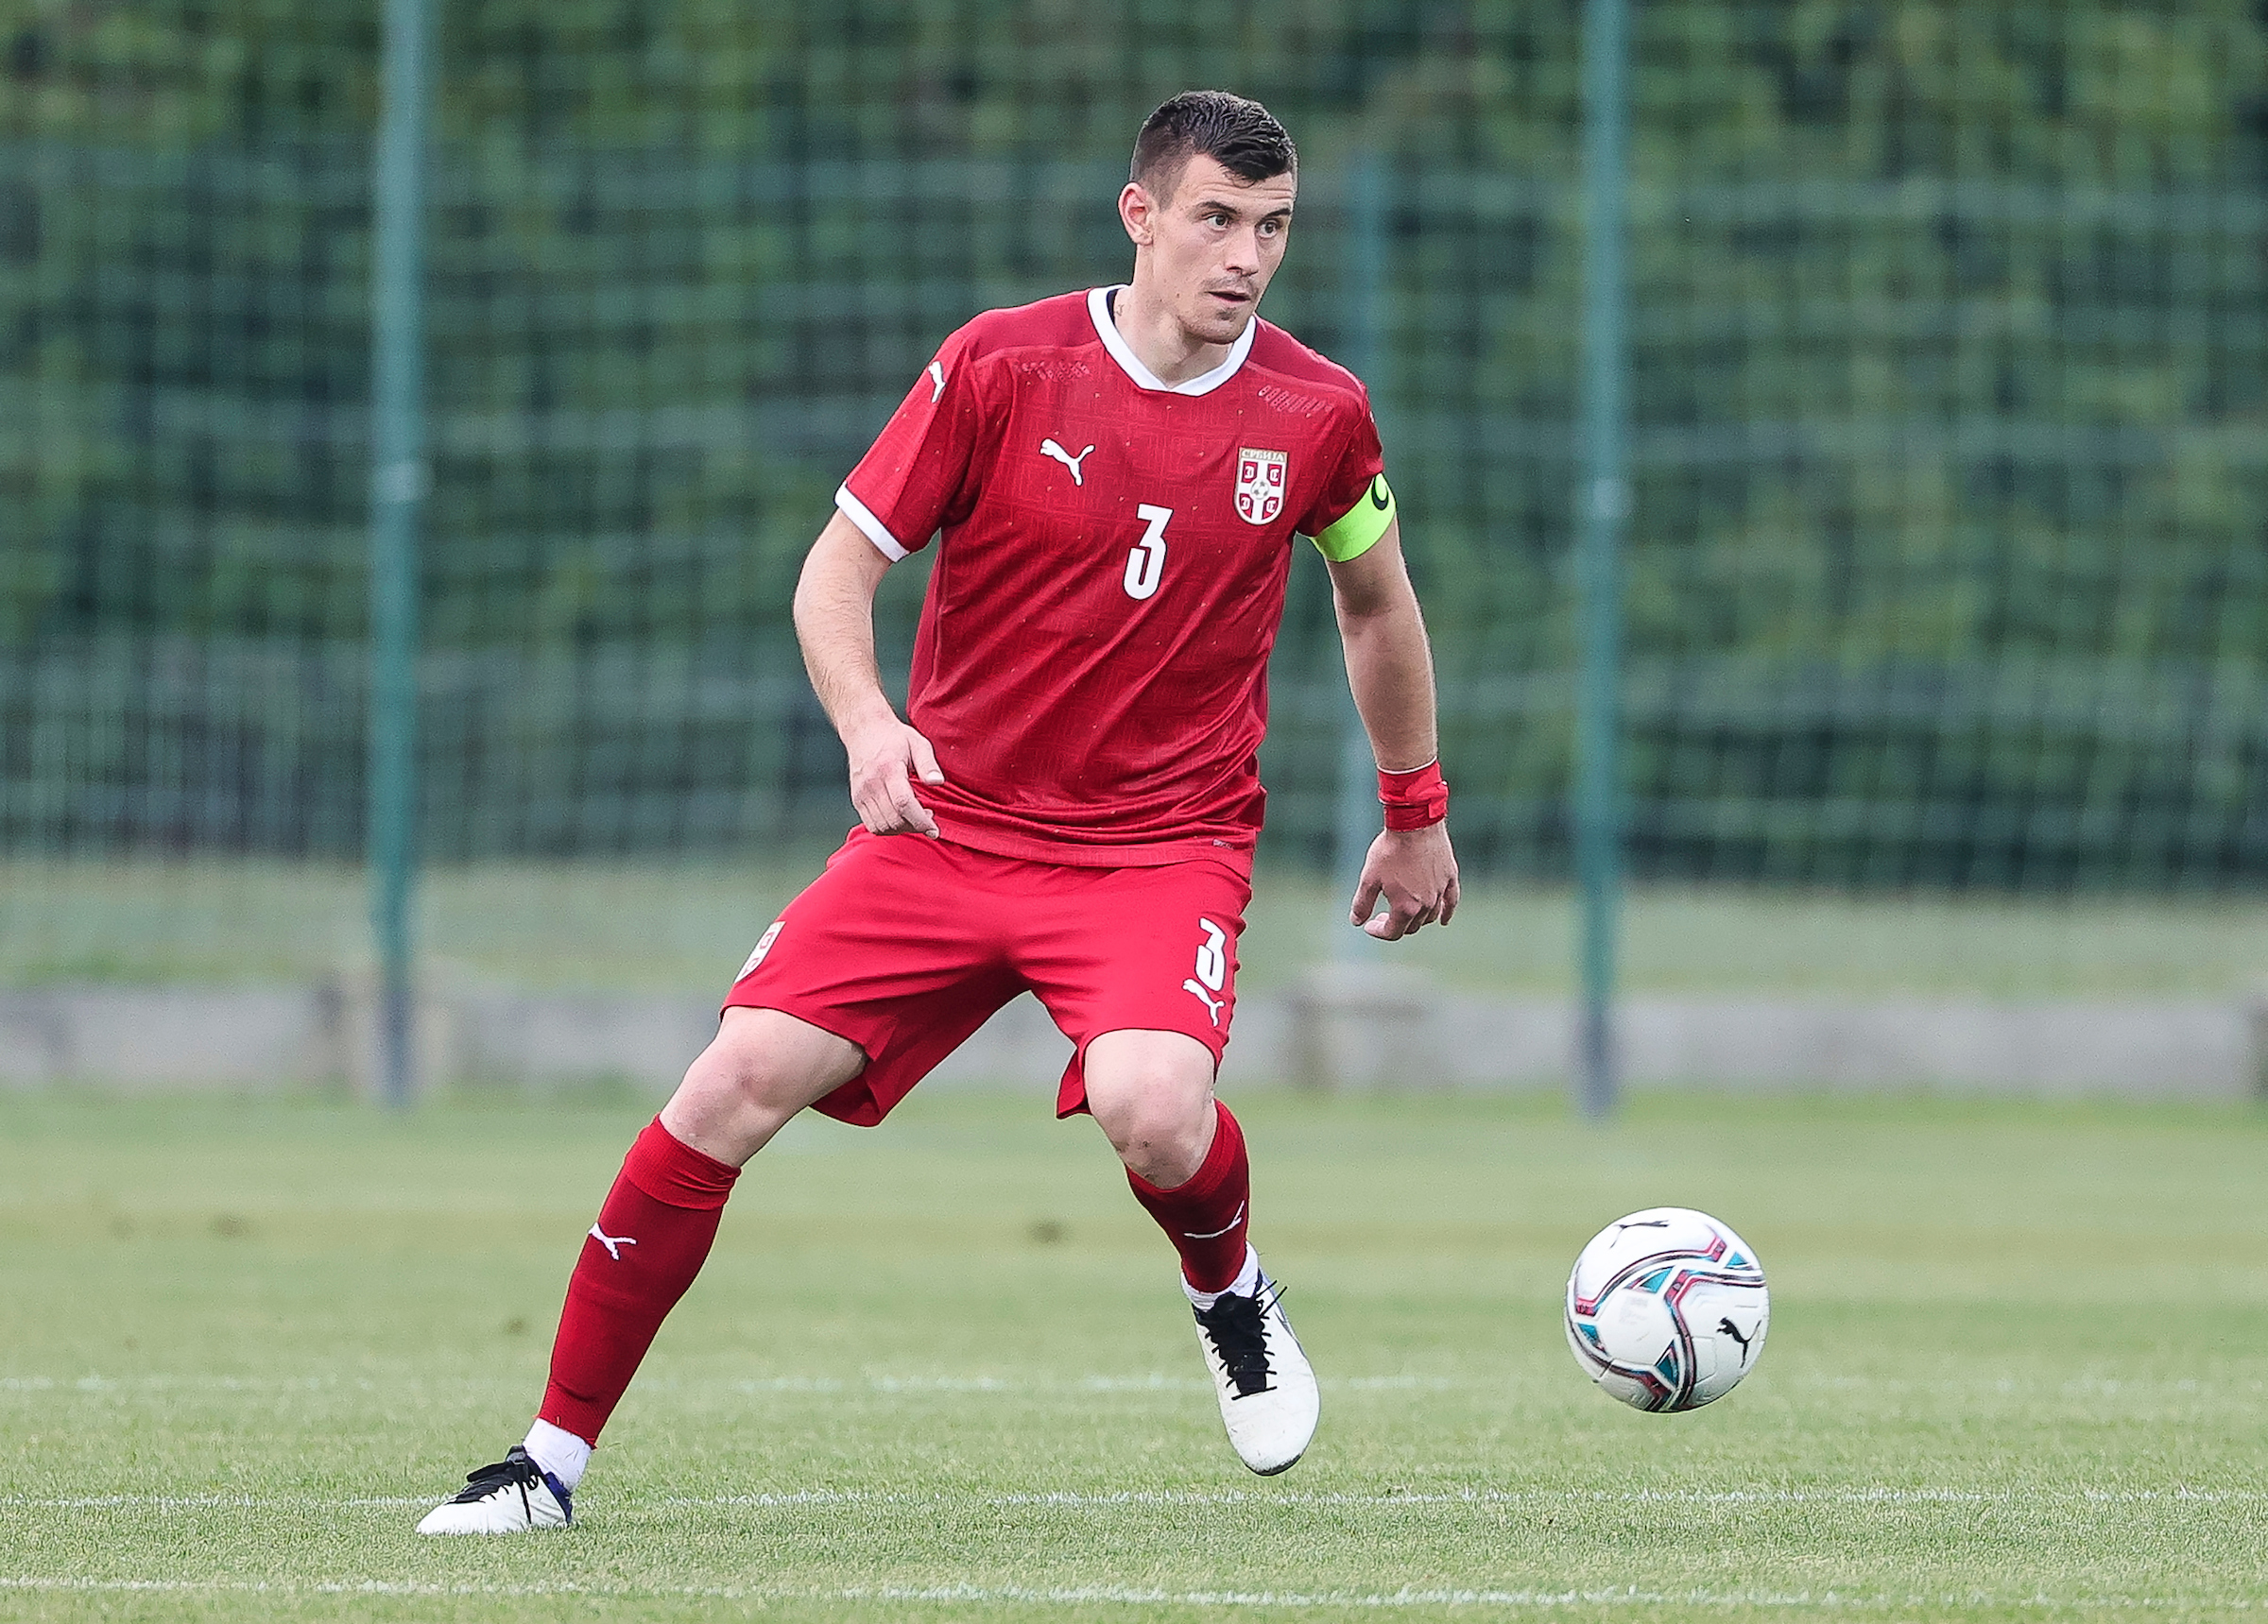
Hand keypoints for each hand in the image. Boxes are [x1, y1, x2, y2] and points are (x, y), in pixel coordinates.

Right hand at [843, 717, 945, 836]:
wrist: (864, 729)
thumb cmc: (893, 737)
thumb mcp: (918, 743)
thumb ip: (928, 764)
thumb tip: (937, 782)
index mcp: (888, 769)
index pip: (903, 804)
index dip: (920, 821)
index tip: (933, 828)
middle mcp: (871, 784)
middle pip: (893, 819)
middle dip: (914, 827)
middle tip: (928, 820)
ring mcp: (861, 793)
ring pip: (881, 827)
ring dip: (901, 829)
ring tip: (914, 818)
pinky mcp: (857, 799)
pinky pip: (872, 825)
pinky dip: (888, 828)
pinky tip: (900, 818)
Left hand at [1350, 823, 1459, 939]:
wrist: (1415, 824)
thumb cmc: (1390, 850)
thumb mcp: (1369, 878)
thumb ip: (1362, 903)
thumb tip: (1356, 922)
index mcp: (1406, 907)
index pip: (1393, 932)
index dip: (1378, 931)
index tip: (1368, 924)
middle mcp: (1426, 904)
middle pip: (1411, 927)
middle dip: (1395, 925)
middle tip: (1381, 915)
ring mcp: (1440, 891)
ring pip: (1430, 916)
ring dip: (1416, 919)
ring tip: (1404, 912)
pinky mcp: (1450, 878)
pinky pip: (1451, 902)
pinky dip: (1446, 913)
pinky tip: (1443, 920)